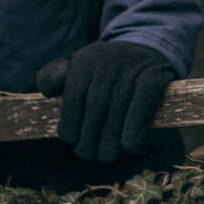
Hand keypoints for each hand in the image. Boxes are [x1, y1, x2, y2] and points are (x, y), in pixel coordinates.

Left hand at [35, 40, 175, 162]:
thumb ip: (56, 77)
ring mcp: (133, 67)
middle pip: (96, 105)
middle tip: (87, 154)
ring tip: (106, 156)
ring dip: (111, 139)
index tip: (69, 140)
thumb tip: (47, 91)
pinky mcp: (156, 75)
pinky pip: (143, 104)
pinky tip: (129, 145)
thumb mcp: (78, 66)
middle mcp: (109, 59)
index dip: (70, 121)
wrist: (149, 48)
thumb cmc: (105, 68)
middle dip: (89, 136)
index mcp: (86, 58)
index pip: (73, 94)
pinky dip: (135, 126)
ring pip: (118, 109)